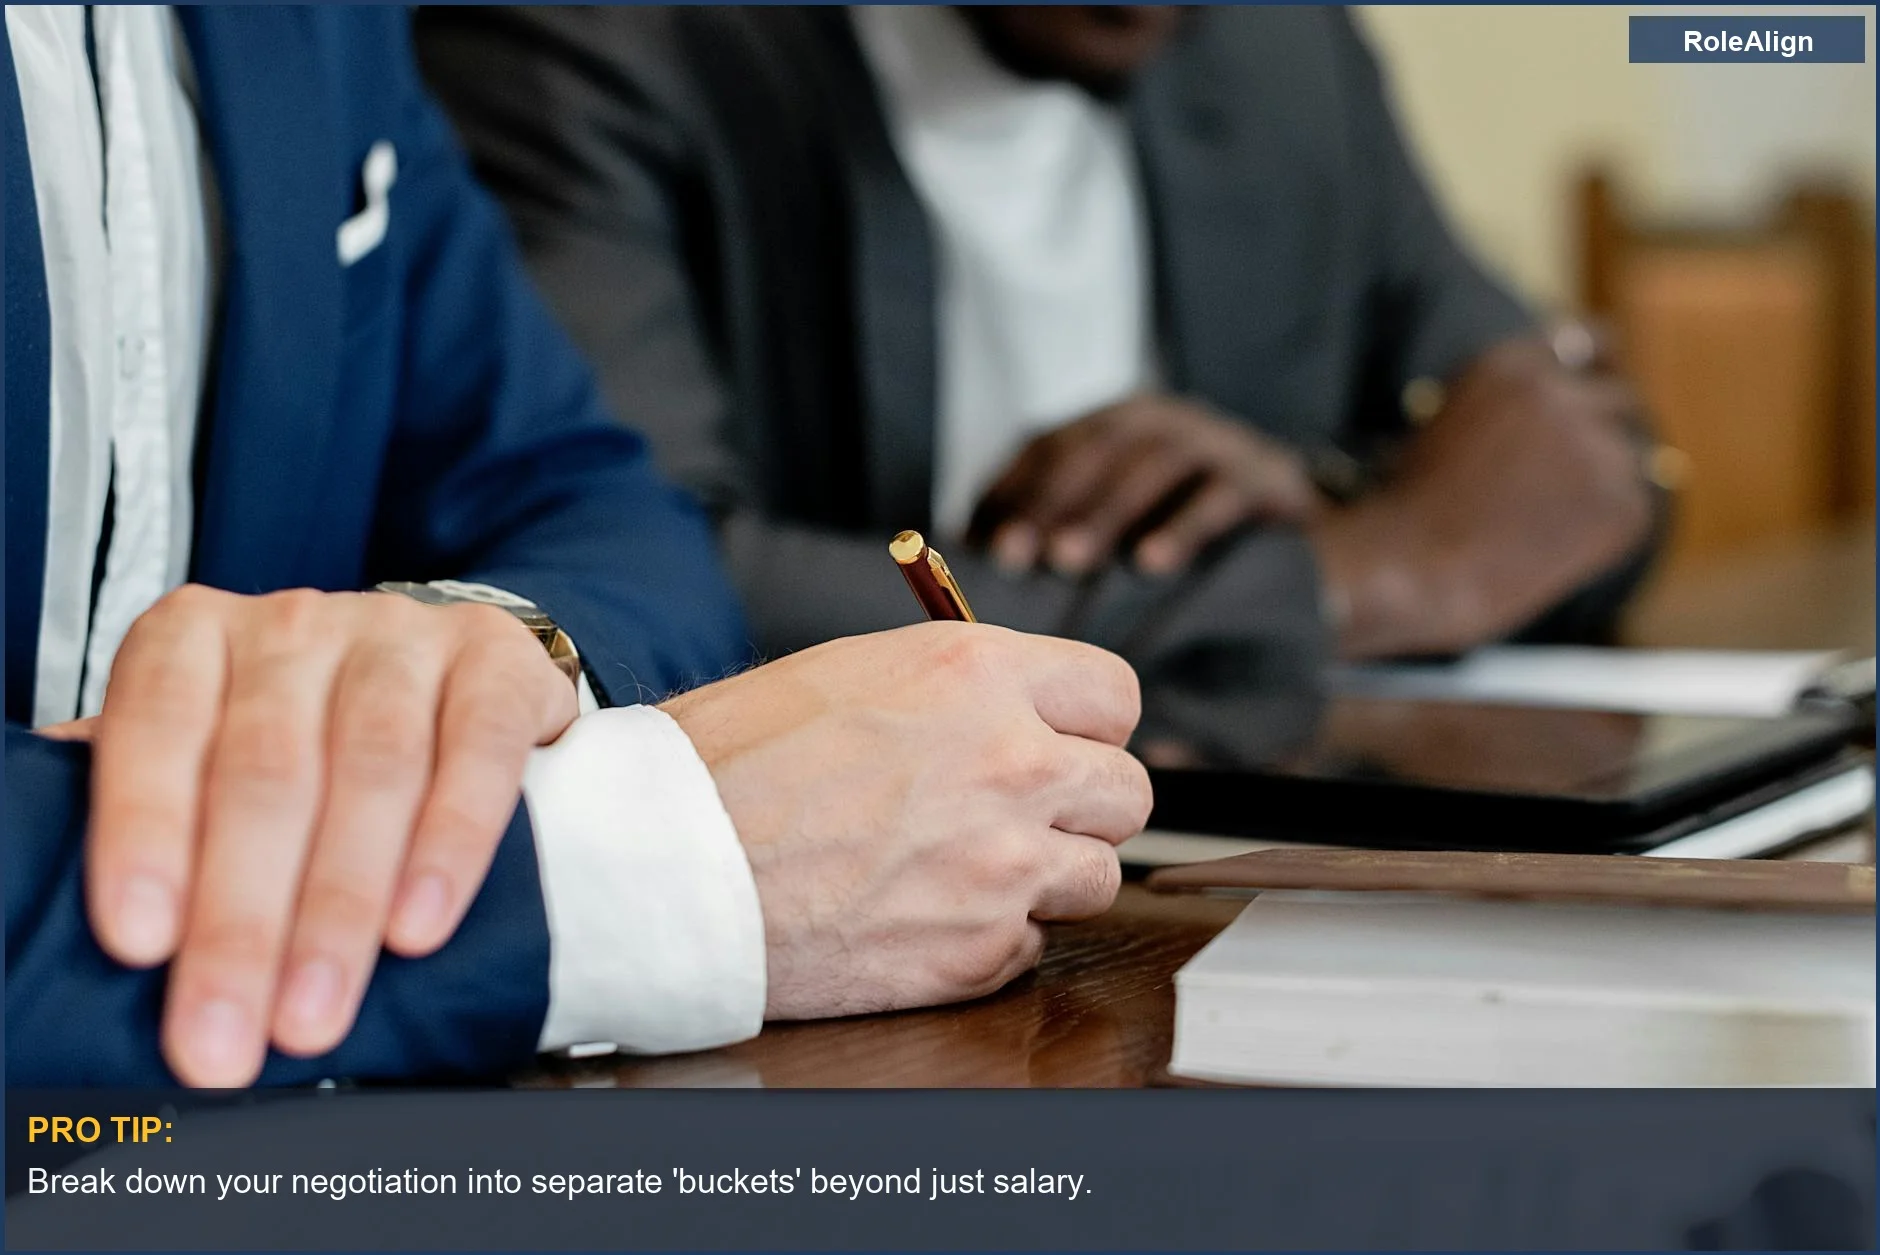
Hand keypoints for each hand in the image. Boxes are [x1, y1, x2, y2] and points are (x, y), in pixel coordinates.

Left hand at [85, 584, 578, 1084]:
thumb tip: (35, 900)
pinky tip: (420, 926)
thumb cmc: (307, 738)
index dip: (144, 831)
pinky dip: (451, 844)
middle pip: (265, 770)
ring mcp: (403, 638)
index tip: (140, 944)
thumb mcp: (205, 753)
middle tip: (226, 1036)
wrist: (453, 677)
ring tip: (315, 1012)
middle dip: (242, 919)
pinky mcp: (499, 663)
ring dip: (340, 905)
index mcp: (196, 637)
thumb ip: (145, 804)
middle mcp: (295, 626)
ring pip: (373, 766)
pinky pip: (479, 751)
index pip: (157, 723)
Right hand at [659, 622, 1151, 1019]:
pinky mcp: (976, 952)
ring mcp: (1000, 865)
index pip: (1114, 695)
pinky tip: (920, 914)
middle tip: (1018, 811)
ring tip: (959, 867)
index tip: (1065, 741)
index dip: (1088, 724)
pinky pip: (1031, 944)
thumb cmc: (725, 765)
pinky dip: (989, 936)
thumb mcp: (850, 672)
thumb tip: (1013, 709)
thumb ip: (956, 689)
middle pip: (1127, 792)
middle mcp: (1009, 764)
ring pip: (1095, 876)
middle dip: (1080, 803)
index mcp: (975, 675)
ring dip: (1044, 874)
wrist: (660, 867)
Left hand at [966, 394, 1320, 577]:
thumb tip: (978, 568)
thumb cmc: (1186, 533)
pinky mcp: (1266, 477)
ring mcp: (1217, 442)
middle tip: (1016, 557)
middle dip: (1051, 500)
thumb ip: (1062, 533)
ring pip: (1154, 463)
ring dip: (1105, 512)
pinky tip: (1151, 564)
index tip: (980, 544)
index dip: (1013, 489)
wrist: (1304, 539)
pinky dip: (1183, 527)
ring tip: (1068, 562)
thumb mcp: (1122, 525)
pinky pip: (1220, 495)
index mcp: (1117, 424)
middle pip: (1098, 446)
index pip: (1051, 443)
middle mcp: (1164, 420)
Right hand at [1311, 338, 1653, 658]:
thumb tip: (1568, 412)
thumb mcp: (1446, 425)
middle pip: (1619, 399)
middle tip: (1584, 470)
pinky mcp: (1622, 502)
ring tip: (1542, 525)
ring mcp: (1598, 446)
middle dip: (1607, 430)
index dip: (1598, 366)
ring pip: (1629, 460)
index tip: (1604, 383)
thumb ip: (1511, 405)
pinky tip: (1551, 550)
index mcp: (1512, 365)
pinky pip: (1630, 510)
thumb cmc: (1409, 509)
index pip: (1588, 341)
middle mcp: (1561, 393)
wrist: (1411, 567)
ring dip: (1600, 483)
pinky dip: (1604, 529)